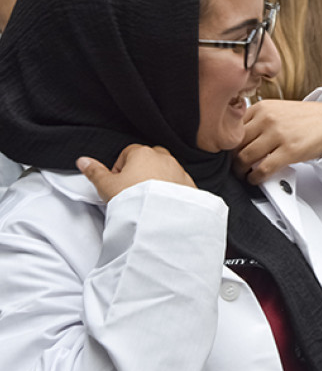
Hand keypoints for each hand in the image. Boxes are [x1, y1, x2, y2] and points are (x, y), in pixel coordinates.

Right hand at [77, 144, 195, 201]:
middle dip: (141, 170)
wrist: (160, 218)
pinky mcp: (189, 186)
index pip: (128, 152)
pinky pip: (179, 184)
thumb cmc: (133, 199)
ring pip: (166, 170)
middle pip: (149, 158)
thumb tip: (83, 161)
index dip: (120, 168)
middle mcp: (164, 158)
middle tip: (132, 189)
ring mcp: (179, 171)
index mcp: (143, 153)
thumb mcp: (106, 185)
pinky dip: (171, 190)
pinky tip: (162, 203)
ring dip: (157, 180)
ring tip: (146, 198)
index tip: (118, 182)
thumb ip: (94, 171)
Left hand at [233, 99, 321, 184]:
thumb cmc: (304, 119)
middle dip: (231, 159)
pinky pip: (262, 169)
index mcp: (261, 108)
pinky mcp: (289, 150)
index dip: (226, 145)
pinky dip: (255, 178)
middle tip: (233, 167)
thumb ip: (257, 121)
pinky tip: (255, 179)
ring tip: (243, 175)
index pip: (232, 128)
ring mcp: (278, 134)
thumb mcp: (277, 110)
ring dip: (240, 171)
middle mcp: (267, 119)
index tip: (227, 154)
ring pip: (245, 157)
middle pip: (235, 144)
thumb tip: (237, 141)